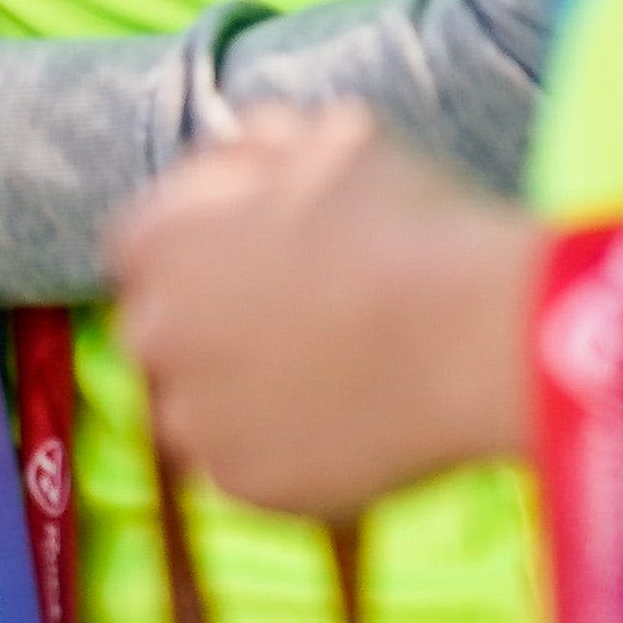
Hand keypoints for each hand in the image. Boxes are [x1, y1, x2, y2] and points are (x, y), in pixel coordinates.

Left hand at [107, 105, 542, 516]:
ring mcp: (196, 419)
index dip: (205, 249)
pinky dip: (289, 449)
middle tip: (301, 320)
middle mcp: (154, 335)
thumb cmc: (409, 222)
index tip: (257, 257)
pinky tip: (353, 421)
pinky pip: (252, 466)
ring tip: (336, 374)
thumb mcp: (331, 137)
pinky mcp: (245, 486)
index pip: (145, 247)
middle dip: (215, 326)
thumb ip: (260, 140)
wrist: (477, 337)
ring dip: (245, 394)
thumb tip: (236, 141)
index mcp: (157, 241)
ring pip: (202, 408)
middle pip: (165, 333)